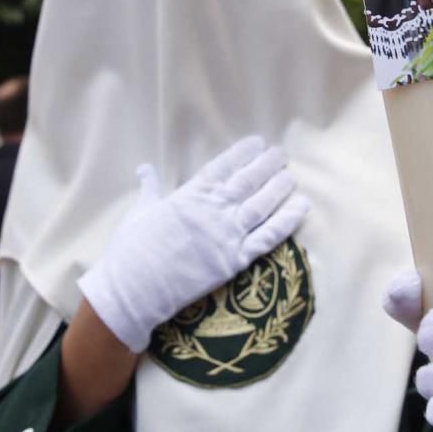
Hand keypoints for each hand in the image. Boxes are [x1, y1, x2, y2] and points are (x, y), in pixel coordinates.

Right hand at [78, 136, 308, 351]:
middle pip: (247, 181)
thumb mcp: (139, 211)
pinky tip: (301, 207)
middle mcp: (213, 209)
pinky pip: (268, 238)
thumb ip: (149, 187)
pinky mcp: (235, 260)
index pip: (222, 166)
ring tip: (290, 176)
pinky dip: (287, 221)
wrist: (134, 289)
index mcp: (189, 194)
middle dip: (266, 165)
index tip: (258, 142)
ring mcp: (226, 235)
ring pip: (262, 205)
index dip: (243, 153)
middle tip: (280, 155)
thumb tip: (144, 168)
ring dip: (279, 188)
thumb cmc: (131, 249)